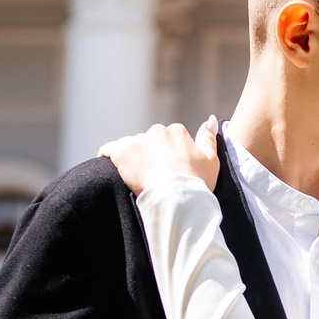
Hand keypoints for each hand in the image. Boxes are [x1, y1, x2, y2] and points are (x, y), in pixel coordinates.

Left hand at [100, 117, 220, 196]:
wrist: (177, 198)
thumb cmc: (197, 183)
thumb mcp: (211, 161)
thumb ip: (208, 138)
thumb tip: (209, 120)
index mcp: (177, 131)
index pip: (166, 138)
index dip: (165, 155)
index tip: (166, 169)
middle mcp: (157, 131)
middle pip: (148, 141)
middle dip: (148, 155)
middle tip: (152, 176)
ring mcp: (138, 141)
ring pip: (131, 147)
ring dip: (132, 158)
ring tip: (135, 177)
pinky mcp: (122, 152)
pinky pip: (109, 149)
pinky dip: (107, 155)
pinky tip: (108, 162)